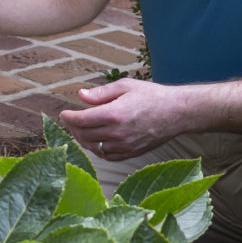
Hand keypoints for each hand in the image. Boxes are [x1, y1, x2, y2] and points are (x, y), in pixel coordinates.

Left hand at [58, 76, 189, 161]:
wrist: (177, 113)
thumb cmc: (152, 96)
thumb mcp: (126, 86)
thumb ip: (101, 92)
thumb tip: (81, 95)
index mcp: (114, 114)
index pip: (81, 120)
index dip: (68, 117)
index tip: (64, 113)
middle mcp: (117, 133)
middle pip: (84, 134)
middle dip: (73, 127)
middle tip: (71, 120)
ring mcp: (124, 146)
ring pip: (93, 147)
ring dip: (83, 139)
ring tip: (81, 130)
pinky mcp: (130, 154)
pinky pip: (107, 156)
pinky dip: (97, 150)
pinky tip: (95, 141)